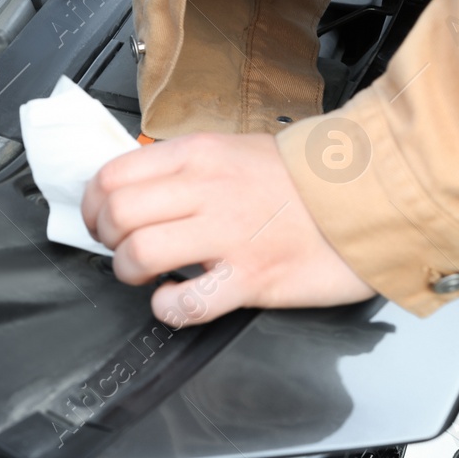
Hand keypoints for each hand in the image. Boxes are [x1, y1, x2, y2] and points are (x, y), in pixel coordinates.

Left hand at [81, 133, 374, 324]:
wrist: (367, 196)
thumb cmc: (300, 178)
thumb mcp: (230, 149)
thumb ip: (184, 168)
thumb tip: (138, 188)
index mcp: (195, 156)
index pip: (111, 175)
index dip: (91, 203)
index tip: (97, 218)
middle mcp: (204, 191)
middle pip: (116, 214)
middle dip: (104, 238)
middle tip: (117, 247)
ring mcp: (227, 235)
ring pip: (139, 254)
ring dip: (127, 272)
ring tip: (143, 275)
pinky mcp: (251, 278)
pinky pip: (188, 302)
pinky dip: (168, 308)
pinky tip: (174, 301)